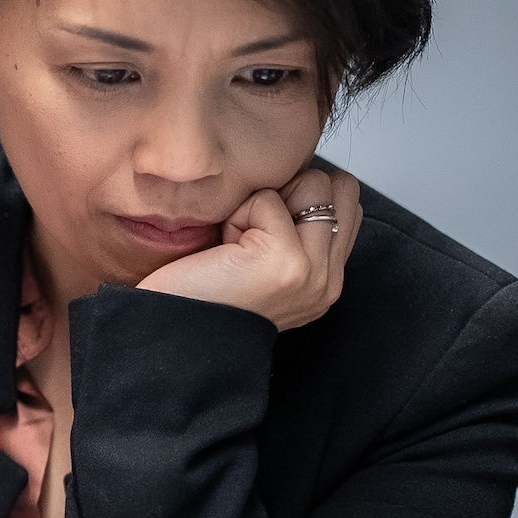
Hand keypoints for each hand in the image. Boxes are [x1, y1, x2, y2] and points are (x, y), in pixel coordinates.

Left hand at [136, 166, 363, 330]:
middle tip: (252, 231)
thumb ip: (298, 233)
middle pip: (336, 186)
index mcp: (327, 280)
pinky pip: (267, 200)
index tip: (265, 226)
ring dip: (265, 203)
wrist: (169, 334)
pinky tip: (223, 250)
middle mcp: (329, 279)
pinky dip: (238, 215)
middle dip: (291, 191)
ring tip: (238, 242)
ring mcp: (313, 271)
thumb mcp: (264, 264)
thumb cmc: (200, 294)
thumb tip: (301, 183)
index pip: (348, 202)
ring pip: (312, 184)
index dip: (303, 195)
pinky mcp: (286, 260)